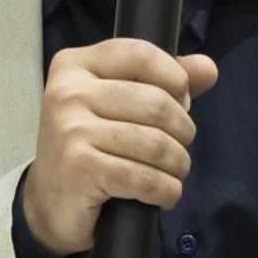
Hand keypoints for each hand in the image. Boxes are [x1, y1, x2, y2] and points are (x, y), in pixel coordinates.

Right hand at [22, 39, 218, 257]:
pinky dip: (166, 191)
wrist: (51, 204)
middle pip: (157, 103)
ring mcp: (69, 131)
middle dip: (183, 131)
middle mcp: (67, 92)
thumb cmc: (91, 148)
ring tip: (172, 173)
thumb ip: (164, 82)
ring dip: (178, 165)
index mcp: (74, 65)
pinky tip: (164, 195)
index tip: (180, 103)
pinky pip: (145, 178)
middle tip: (177, 148)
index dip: (176, 79)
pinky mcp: (79, 169)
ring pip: (156, 144)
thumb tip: (207, 68)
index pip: (141, 54)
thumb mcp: (119, 106)